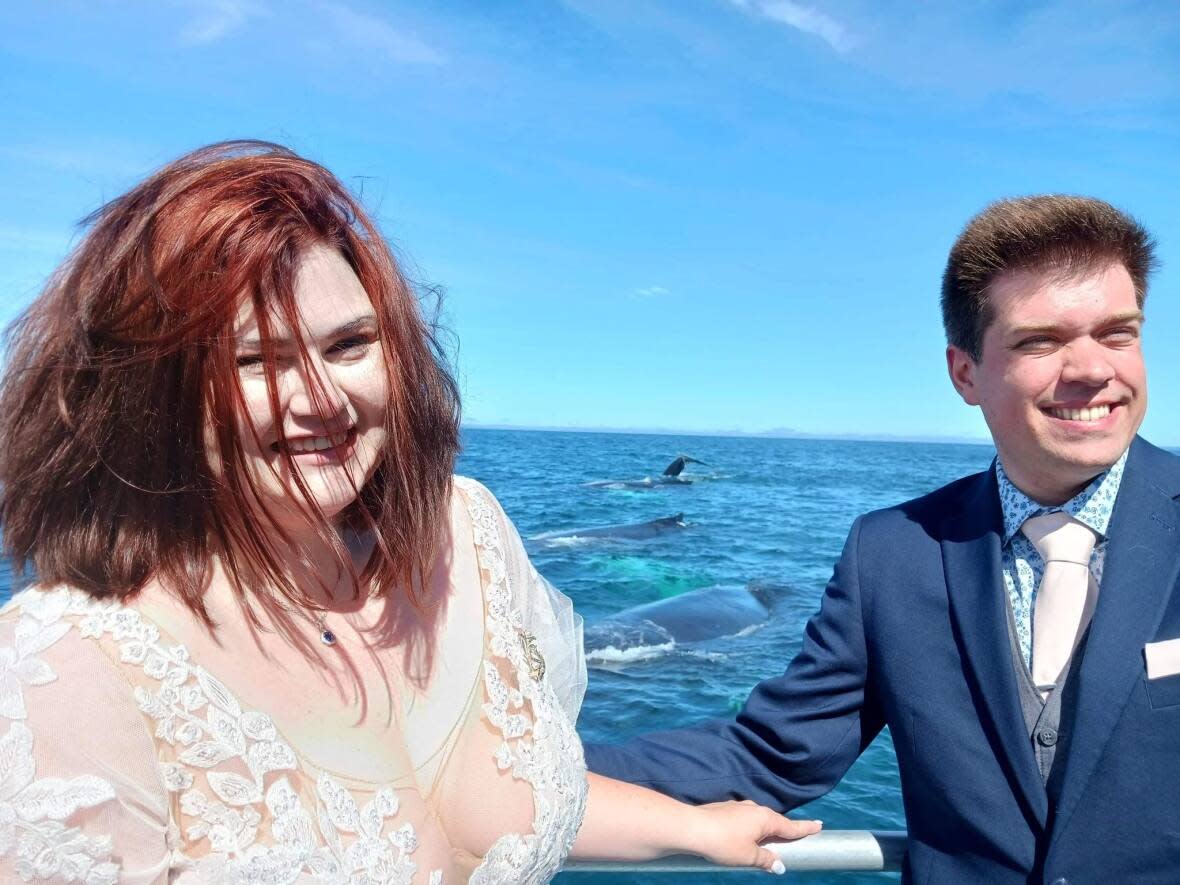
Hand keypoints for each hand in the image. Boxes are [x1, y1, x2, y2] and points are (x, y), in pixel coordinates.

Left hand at [689, 800, 821, 874]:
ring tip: (767, 842)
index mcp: (765, 818)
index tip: (819, 825)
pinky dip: (750, 828)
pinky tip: (742, 837)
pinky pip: (744, 820)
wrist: (692, 827)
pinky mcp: (725, 809)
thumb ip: (766, 860)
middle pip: (775, 821)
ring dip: (764, 830)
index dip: (805, 828)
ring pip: (758, 819)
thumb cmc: (724, 843)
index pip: (790, 826)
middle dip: (784, 829)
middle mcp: (754, 809)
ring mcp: (738, 807)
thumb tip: (779, 865)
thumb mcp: (748, 856)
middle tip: (796, 835)